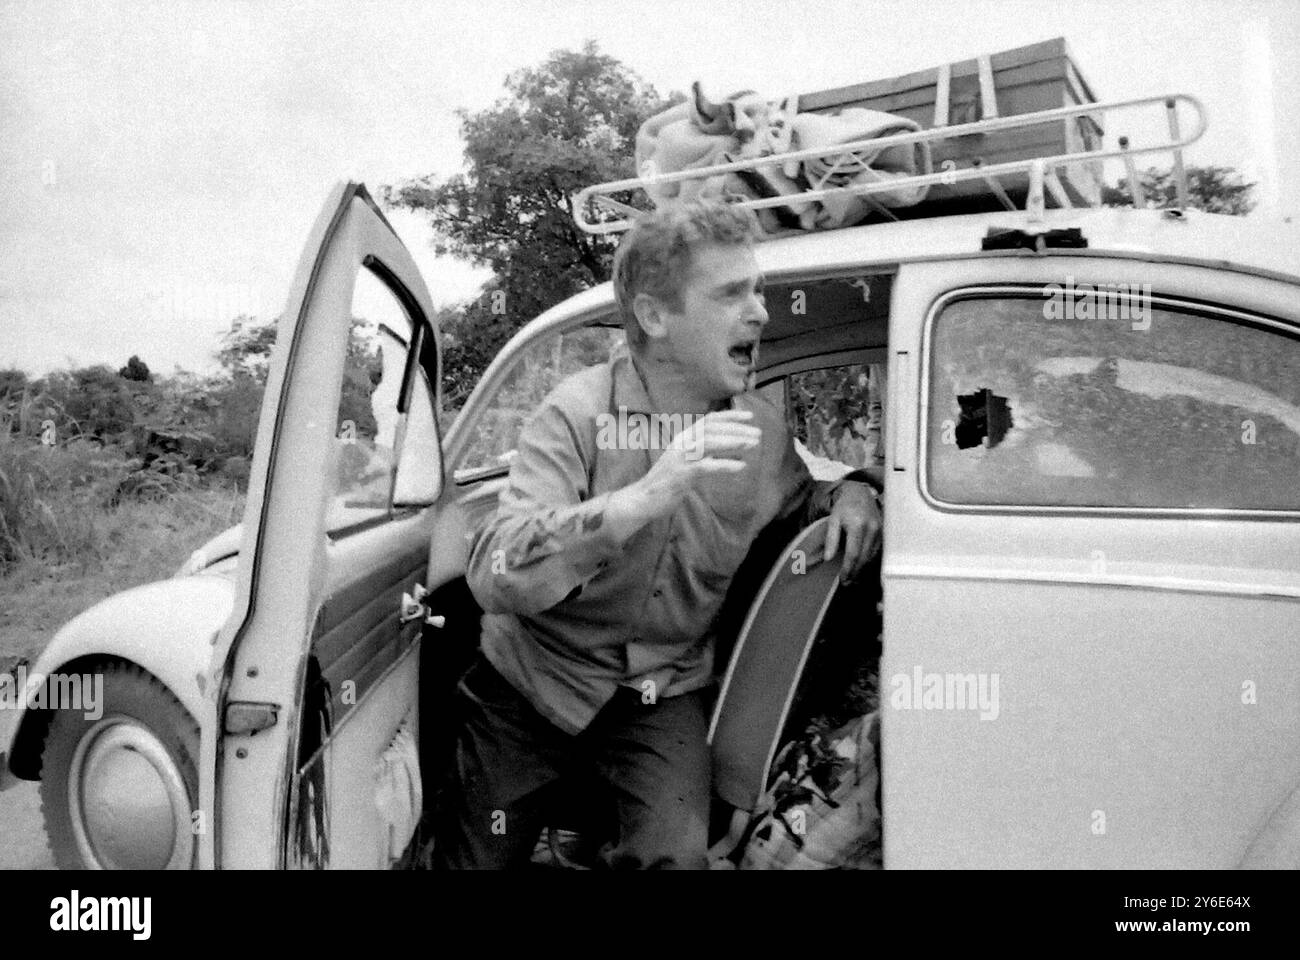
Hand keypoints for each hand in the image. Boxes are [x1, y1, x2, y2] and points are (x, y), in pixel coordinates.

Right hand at [606, 409, 759, 539]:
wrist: (642, 499)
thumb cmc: (667, 482)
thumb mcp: (686, 462)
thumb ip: (703, 454)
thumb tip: (729, 449)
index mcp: (683, 438)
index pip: (709, 421)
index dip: (730, 417)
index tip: (750, 417)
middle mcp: (681, 443)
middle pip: (712, 429)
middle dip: (737, 429)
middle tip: (758, 434)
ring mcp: (680, 458)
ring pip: (709, 443)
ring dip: (733, 442)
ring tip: (753, 444)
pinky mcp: (680, 475)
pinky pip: (706, 466)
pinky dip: (725, 464)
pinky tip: (741, 466)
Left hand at [823, 481, 881, 583]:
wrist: (860, 494)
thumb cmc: (844, 507)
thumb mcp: (833, 520)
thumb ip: (831, 539)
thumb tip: (828, 558)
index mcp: (858, 526)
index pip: (853, 554)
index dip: (848, 569)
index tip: (842, 579)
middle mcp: (872, 529)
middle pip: (864, 558)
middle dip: (855, 572)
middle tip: (846, 583)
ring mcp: (880, 531)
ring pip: (871, 557)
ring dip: (862, 569)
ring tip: (852, 578)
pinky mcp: (884, 533)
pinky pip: (876, 551)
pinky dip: (868, 561)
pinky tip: (860, 566)